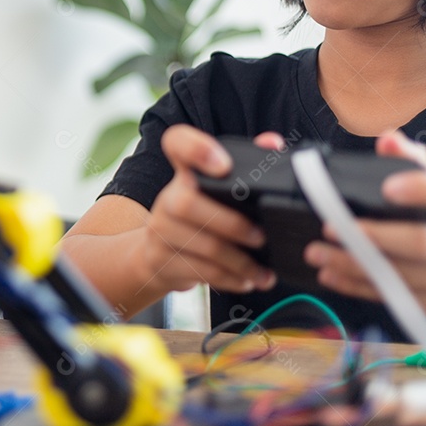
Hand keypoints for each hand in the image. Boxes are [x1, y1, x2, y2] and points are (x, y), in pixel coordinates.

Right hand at [138, 124, 277, 294]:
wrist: (154, 255)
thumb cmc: (197, 218)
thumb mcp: (212, 191)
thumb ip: (246, 164)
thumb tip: (272, 143)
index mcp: (184, 174)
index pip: (177, 143)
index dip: (196, 149)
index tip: (224, 165)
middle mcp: (168, 198)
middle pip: (188, 204)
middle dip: (232, 224)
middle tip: (261, 237)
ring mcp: (161, 230)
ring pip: (202, 246)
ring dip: (239, 262)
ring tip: (263, 272)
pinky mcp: (162, 260)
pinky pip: (200, 272)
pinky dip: (229, 280)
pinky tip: (247, 282)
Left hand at [304, 130, 425, 320]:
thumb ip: (414, 162)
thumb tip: (388, 140)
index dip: (423, 189)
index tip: (386, 187)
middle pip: (423, 244)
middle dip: (372, 237)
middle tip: (331, 227)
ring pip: (404, 277)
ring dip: (354, 265)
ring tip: (318, 253)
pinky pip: (397, 299)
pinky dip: (359, 287)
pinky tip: (331, 275)